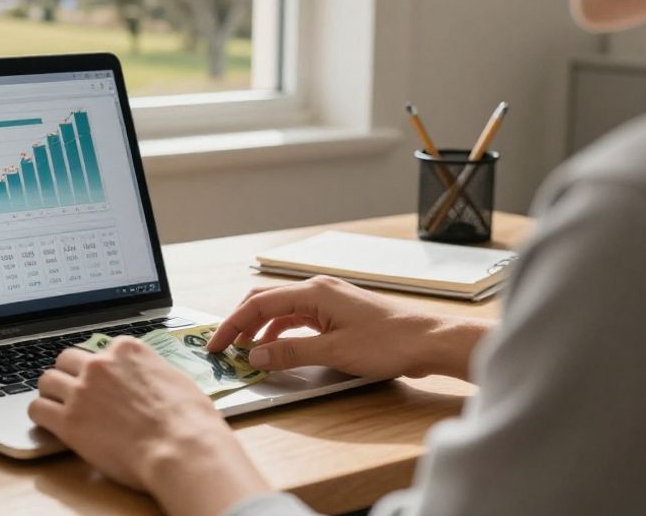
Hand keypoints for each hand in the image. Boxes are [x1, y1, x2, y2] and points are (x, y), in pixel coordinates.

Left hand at [29, 337, 270, 515]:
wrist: (182, 448)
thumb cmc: (189, 420)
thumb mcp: (175, 379)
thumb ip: (150, 372)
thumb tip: (146, 379)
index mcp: (126, 350)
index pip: (98, 350)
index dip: (99, 369)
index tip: (100, 382)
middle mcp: (100, 364)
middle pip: (67, 359)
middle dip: (70, 375)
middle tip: (76, 393)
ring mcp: (82, 391)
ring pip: (47, 381)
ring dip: (52, 393)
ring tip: (59, 408)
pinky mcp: (69, 421)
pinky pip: (37, 409)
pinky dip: (42, 416)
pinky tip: (50, 424)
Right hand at [207, 276, 489, 379]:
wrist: (428, 341)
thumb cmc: (388, 342)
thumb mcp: (333, 352)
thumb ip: (290, 353)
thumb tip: (255, 356)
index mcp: (313, 292)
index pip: (259, 304)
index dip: (233, 324)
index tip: (217, 345)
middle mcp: (318, 290)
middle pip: (266, 301)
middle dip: (242, 322)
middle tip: (224, 346)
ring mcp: (329, 300)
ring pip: (282, 310)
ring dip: (261, 329)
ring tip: (247, 351)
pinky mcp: (338, 313)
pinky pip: (299, 318)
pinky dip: (282, 332)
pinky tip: (278, 349)